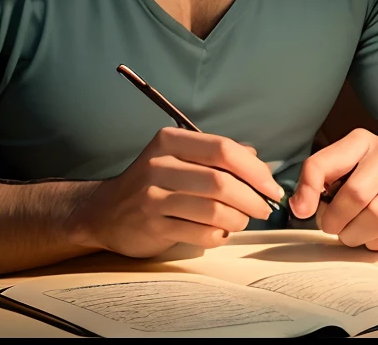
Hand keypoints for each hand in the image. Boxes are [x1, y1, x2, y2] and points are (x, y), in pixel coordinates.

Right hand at [67, 127, 283, 257]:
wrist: (105, 212)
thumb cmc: (153, 183)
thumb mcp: (180, 157)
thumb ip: (217, 155)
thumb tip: (258, 161)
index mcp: (170, 141)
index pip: (223, 149)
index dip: (255, 170)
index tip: (272, 187)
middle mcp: (159, 165)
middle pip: (221, 182)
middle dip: (252, 198)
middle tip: (264, 209)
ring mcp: (152, 197)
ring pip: (213, 210)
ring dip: (237, 219)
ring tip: (241, 221)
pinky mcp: (151, 226)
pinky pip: (199, 233)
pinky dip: (218, 236)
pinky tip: (219, 233)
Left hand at [289, 128, 377, 251]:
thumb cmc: (375, 174)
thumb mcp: (344, 164)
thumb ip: (316, 179)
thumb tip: (300, 207)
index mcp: (364, 141)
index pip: (325, 164)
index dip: (308, 190)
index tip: (303, 210)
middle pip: (356, 196)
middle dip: (336, 220)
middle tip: (332, 225)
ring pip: (376, 221)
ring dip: (355, 235)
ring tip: (353, 229)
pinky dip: (375, 242)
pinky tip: (376, 230)